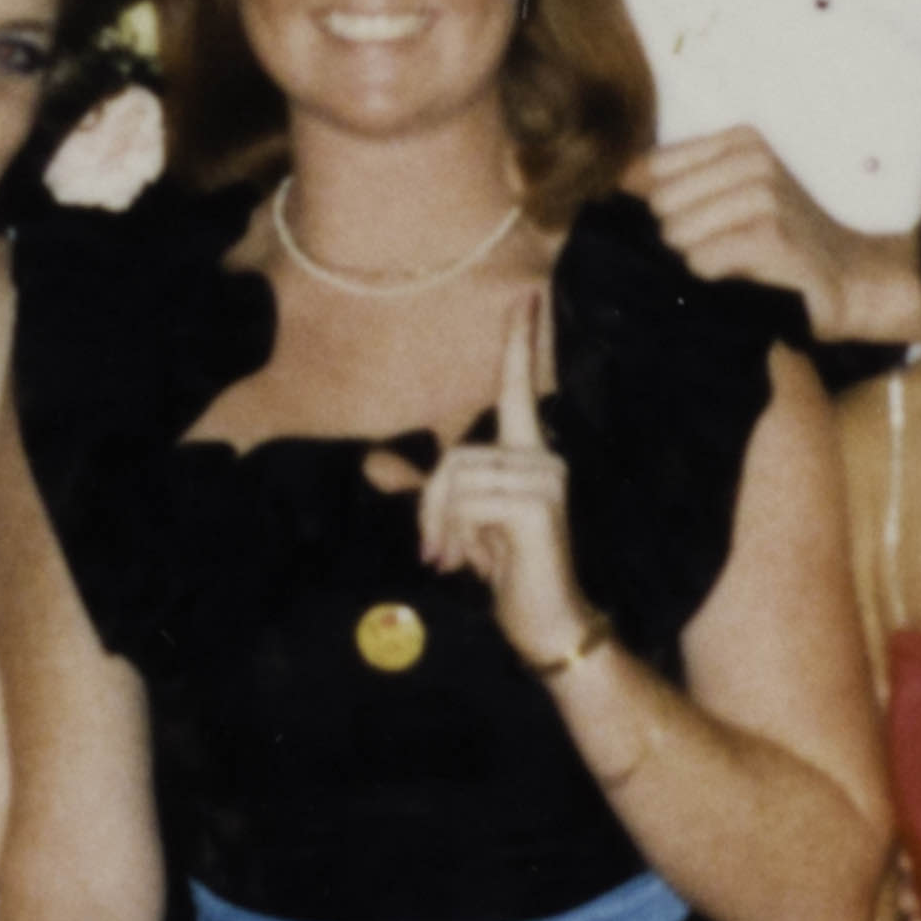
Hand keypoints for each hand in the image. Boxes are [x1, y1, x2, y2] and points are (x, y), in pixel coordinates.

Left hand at [386, 311, 601, 678]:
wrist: (548, 624)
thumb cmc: (510, 574)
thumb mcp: (457, 526)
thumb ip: (422, 492)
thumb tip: (371, 464)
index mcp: (528, 457)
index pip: (520, 391)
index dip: (520, 344)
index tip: (526, 296)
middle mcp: (543, 460)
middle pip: (456, 456)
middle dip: (429, 504)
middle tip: (435, 553)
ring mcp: (546, 480)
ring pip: (457, 477)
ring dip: (441, 525)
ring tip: (454, 560)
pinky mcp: (538, 505)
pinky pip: (468, 500)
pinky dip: (455, 533)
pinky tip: (471, 563)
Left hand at [632, 125, 914, 341]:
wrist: (849, 278)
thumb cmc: (782, 242)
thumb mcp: (732, 198)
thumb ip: (681, 187)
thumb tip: (613, 193)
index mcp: (740, 139)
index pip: (652, 168)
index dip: (650, 209)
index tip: (682, 232)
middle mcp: (753, 157)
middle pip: (660, 203)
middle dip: (675, 238)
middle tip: (716, 253)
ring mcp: (764, 194)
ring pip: (677, 234)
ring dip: (695, 262)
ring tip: (732, 266)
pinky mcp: (771, 235)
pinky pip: (702, 260)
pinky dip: (713, 278)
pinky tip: (743, 278)